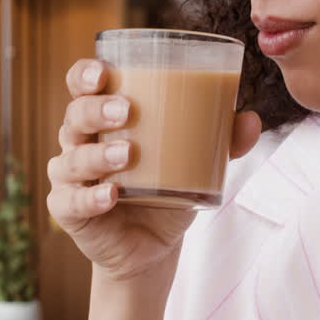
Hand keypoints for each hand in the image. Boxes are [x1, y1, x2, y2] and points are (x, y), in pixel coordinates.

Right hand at [46, 58, 261, 282]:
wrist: (152, 247)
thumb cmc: (165, 189)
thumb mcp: (196, 162)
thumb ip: (222, 141)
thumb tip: (250, 119)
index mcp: (103, 118)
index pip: (81, 85)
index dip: (84, 74)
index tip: (104, 72)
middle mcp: (80, 142)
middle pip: (75, 116)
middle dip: (96, 109)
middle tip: (126, 110)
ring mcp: (71, 177)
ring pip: (72, 158)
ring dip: (98, 155)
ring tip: (128, 154)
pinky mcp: (69, 211)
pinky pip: (71, 201)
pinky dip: (90, 197)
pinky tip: (110, 195)